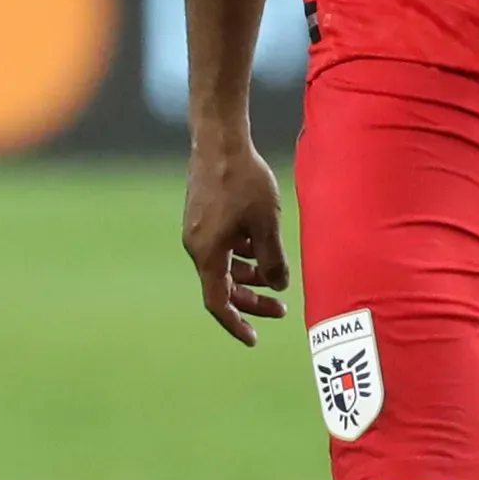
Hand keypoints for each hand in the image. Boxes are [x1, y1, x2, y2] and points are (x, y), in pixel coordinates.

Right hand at [182, 129, 288, 344]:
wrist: (219, 140)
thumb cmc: (243, 181)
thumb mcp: (267, 224)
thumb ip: (273, 260)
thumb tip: (279, 286)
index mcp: (208, 254)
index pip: (218, 302)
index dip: (236, 323)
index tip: (253, 339)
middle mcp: (197, 246)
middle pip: (222, 286)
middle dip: (251, 301)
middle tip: (281, 310)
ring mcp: (198, 231)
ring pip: (224, 266)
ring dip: (249, 276)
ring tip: (277, 277)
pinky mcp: (202, 216)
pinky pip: (221, 247)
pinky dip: (241, 255)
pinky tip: (262, 244)